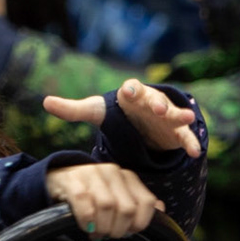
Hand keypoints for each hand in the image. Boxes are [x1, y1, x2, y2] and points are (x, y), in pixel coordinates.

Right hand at [43, 163, 161, 237]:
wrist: (56, 178)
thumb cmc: (90, 193)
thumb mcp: (116, 195)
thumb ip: (136, 202)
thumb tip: (160, 209)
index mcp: (126, 176)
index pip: (146, 202)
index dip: (140, 223)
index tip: (129, 231)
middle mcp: (111, 172)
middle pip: (127, 209)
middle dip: (119, 229)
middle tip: (109, 234)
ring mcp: (91, 174)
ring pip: (107, 207)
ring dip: (103, 227)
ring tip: (97, 233)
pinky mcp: (72, 181)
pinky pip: (85, 206)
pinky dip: (87, 222)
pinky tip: (85, 227)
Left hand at [44, 82, 201, 157]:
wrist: (143, 122)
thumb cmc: (119, 113)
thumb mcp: (96, 111)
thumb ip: (73, 109)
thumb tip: (45, 102)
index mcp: (131, 95)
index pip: (131, 88)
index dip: (130, 89)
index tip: (128, 92)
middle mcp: (151, 101)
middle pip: (154, 99)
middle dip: (156, 103)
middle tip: (156, 109)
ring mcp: (166, 116)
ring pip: (174, 114)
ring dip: (180, 116)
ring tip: (186, 119)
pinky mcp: (176, 132)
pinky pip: (184, 137)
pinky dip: (189, 143)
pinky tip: (194, 152)